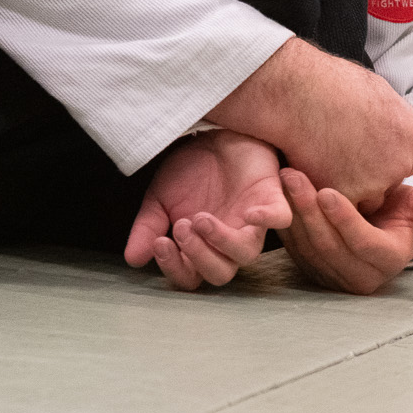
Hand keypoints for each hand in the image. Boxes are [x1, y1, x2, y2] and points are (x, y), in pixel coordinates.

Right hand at [124, 130, 289, 289]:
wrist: (212, 136)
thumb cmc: (189, 171)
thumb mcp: (159, 198)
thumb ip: (147, 227)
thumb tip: (133, 258)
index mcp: (199, 247)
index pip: (189, 276)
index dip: (174, 267)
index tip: (160, 242)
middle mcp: (226, 243)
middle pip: (219, 274)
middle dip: (198, 255)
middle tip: (182, 227)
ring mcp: (251, 225)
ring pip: (245, 254)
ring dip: (221, 241)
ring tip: (201, 218)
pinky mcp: (271, 200)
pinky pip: (279, 218)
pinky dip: (268, 218)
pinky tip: (251, 213)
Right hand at [206, 39, 412, 214]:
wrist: (295, 91)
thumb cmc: (328, 83)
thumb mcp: (376, 89)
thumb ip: (391, 115)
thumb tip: (392, 123)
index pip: (405, 160)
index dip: (380, 157)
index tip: (360, 149)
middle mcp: (401, 161)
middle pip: (388, 183)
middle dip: (367, 176)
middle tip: (338, 155)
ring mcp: (376, 182)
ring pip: (365, 199)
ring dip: (347, 189)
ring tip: (321, 162)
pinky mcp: (347, 196)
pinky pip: (338, 206)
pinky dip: (324, 194)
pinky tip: (310, 170)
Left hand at [278, 170, 412, 294]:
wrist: (376, 216)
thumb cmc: (400, 209)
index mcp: (386, 262)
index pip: (363, 245)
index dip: (346, 220)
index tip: (330, 192)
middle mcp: (356, 275)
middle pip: (328, 246)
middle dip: (309, 210)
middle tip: (294, 175)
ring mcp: (328, 272)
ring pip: (306, 244)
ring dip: (292, 210)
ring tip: (283, 173)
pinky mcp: (307, 263)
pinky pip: (291, 242)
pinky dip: (282, 216)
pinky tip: (273, 186)